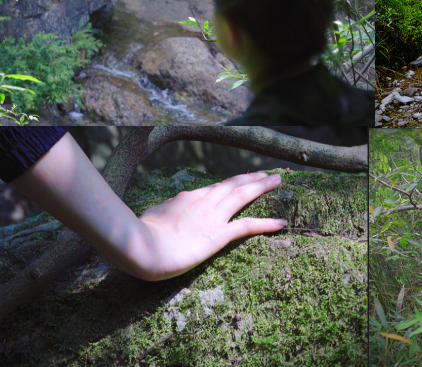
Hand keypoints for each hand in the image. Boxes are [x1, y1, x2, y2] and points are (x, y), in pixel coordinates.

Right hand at [138, 172, 285, 280]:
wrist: (140, 246)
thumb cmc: (140, 234)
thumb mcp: (153, 217)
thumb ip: (165, 212)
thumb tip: (166, 211)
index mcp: (187, 197)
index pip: (214, 188)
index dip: (231, 182)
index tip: (241, 179)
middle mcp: (203, 202)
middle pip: (232, 185)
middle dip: (251, 178)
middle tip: (268, 174)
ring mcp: (212, 217)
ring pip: (242, 195)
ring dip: (261, 187)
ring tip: (277, 180)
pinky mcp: (218, 235)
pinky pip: (247, 226)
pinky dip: (266, 224)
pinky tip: (281, 223)